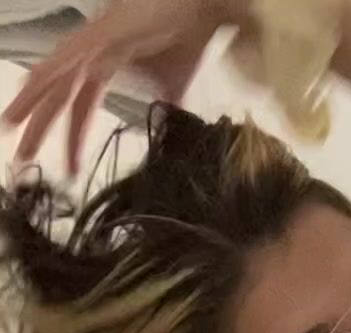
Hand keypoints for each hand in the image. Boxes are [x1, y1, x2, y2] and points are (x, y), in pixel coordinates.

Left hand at [0, 0, 243, 175]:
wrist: (204, 9)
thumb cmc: (188, 39)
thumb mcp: (173, 88)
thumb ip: (166, 111)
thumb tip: (171, 138)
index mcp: (106, 64)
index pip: (81, 107)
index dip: (73, 139)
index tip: (70, 170)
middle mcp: (94, 51)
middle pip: (58, 93)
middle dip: (38, 124)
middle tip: (22, 157)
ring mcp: (96, 39)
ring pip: (56, 74)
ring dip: (32, 100)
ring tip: (11, 124)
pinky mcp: (104, 32)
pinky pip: (71, 55)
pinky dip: (50, 72)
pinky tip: (33, 88)